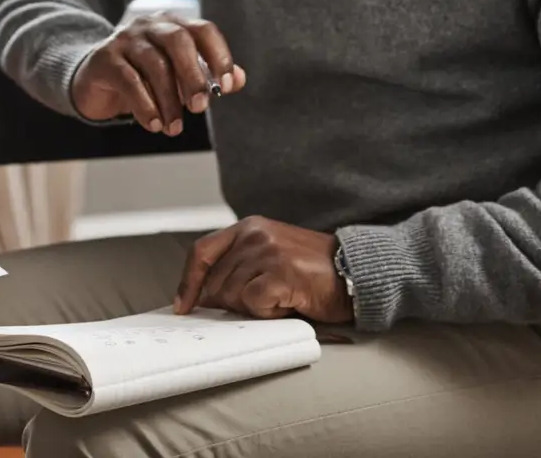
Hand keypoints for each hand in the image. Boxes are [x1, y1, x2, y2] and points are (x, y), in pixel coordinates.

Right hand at [69, 11, 245, 133]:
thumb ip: (208, 75)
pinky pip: (129, 79)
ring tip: (175, 127)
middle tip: (200, 107)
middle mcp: (149, 26)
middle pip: (178, 41)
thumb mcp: (176, 76)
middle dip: (193, 76)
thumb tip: (239, 79)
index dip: (219, 56)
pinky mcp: (105, 58)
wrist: (93, 79)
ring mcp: (125, 39)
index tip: (227, 86)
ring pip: (154, 64)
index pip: (203, 30)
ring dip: (169, 100)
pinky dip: (145, 106)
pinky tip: (154, 125)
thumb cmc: (142, 76)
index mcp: (173, 25)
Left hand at [173, 216, 353, 323]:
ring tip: (282, 297)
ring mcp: (268, 252)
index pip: (202, 252)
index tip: (183, 305)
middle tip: (261, 304)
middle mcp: (254, 234)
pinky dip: (269, 313)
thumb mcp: (270, 256)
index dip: (188, 282)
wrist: (357, 271)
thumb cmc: (314, 270)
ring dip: (255, 308)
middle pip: (215, 281)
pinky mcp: (281, 273)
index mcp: (248, 227)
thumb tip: (204, 296)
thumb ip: (239, 266)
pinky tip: (288, 304)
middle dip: (229, 303)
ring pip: (233, 296)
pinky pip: (254, 304)